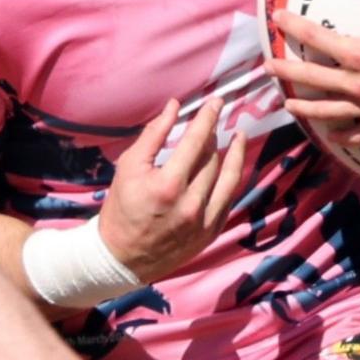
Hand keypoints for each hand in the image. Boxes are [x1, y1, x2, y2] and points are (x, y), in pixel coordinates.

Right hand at [96, 97, 248, 282]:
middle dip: (216, 134)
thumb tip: (174, 106)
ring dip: (235, 154)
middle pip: (213, 159)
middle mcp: (190, 203)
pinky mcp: (210, 233)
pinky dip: (232, 180)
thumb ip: (154, 134)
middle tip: (218, 117)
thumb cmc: (121, 207)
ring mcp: (204, 221)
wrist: (121, 257)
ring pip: (228, 178)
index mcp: (168, 185)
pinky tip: (234, 166)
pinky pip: (228, 200)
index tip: (216, 102)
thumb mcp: (129, 166)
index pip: (196, 142)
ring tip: (238, 137)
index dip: (208, 118)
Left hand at [267, 0, 359, 142]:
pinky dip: (343, 135)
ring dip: (305, 108)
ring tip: (288, 105)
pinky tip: (331, 134)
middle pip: (313, 78)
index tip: (276, 17)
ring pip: (329, 111)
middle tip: (268, 67)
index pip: (317, 37)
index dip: (293, 25)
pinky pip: (359, 133)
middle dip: (287, 71)